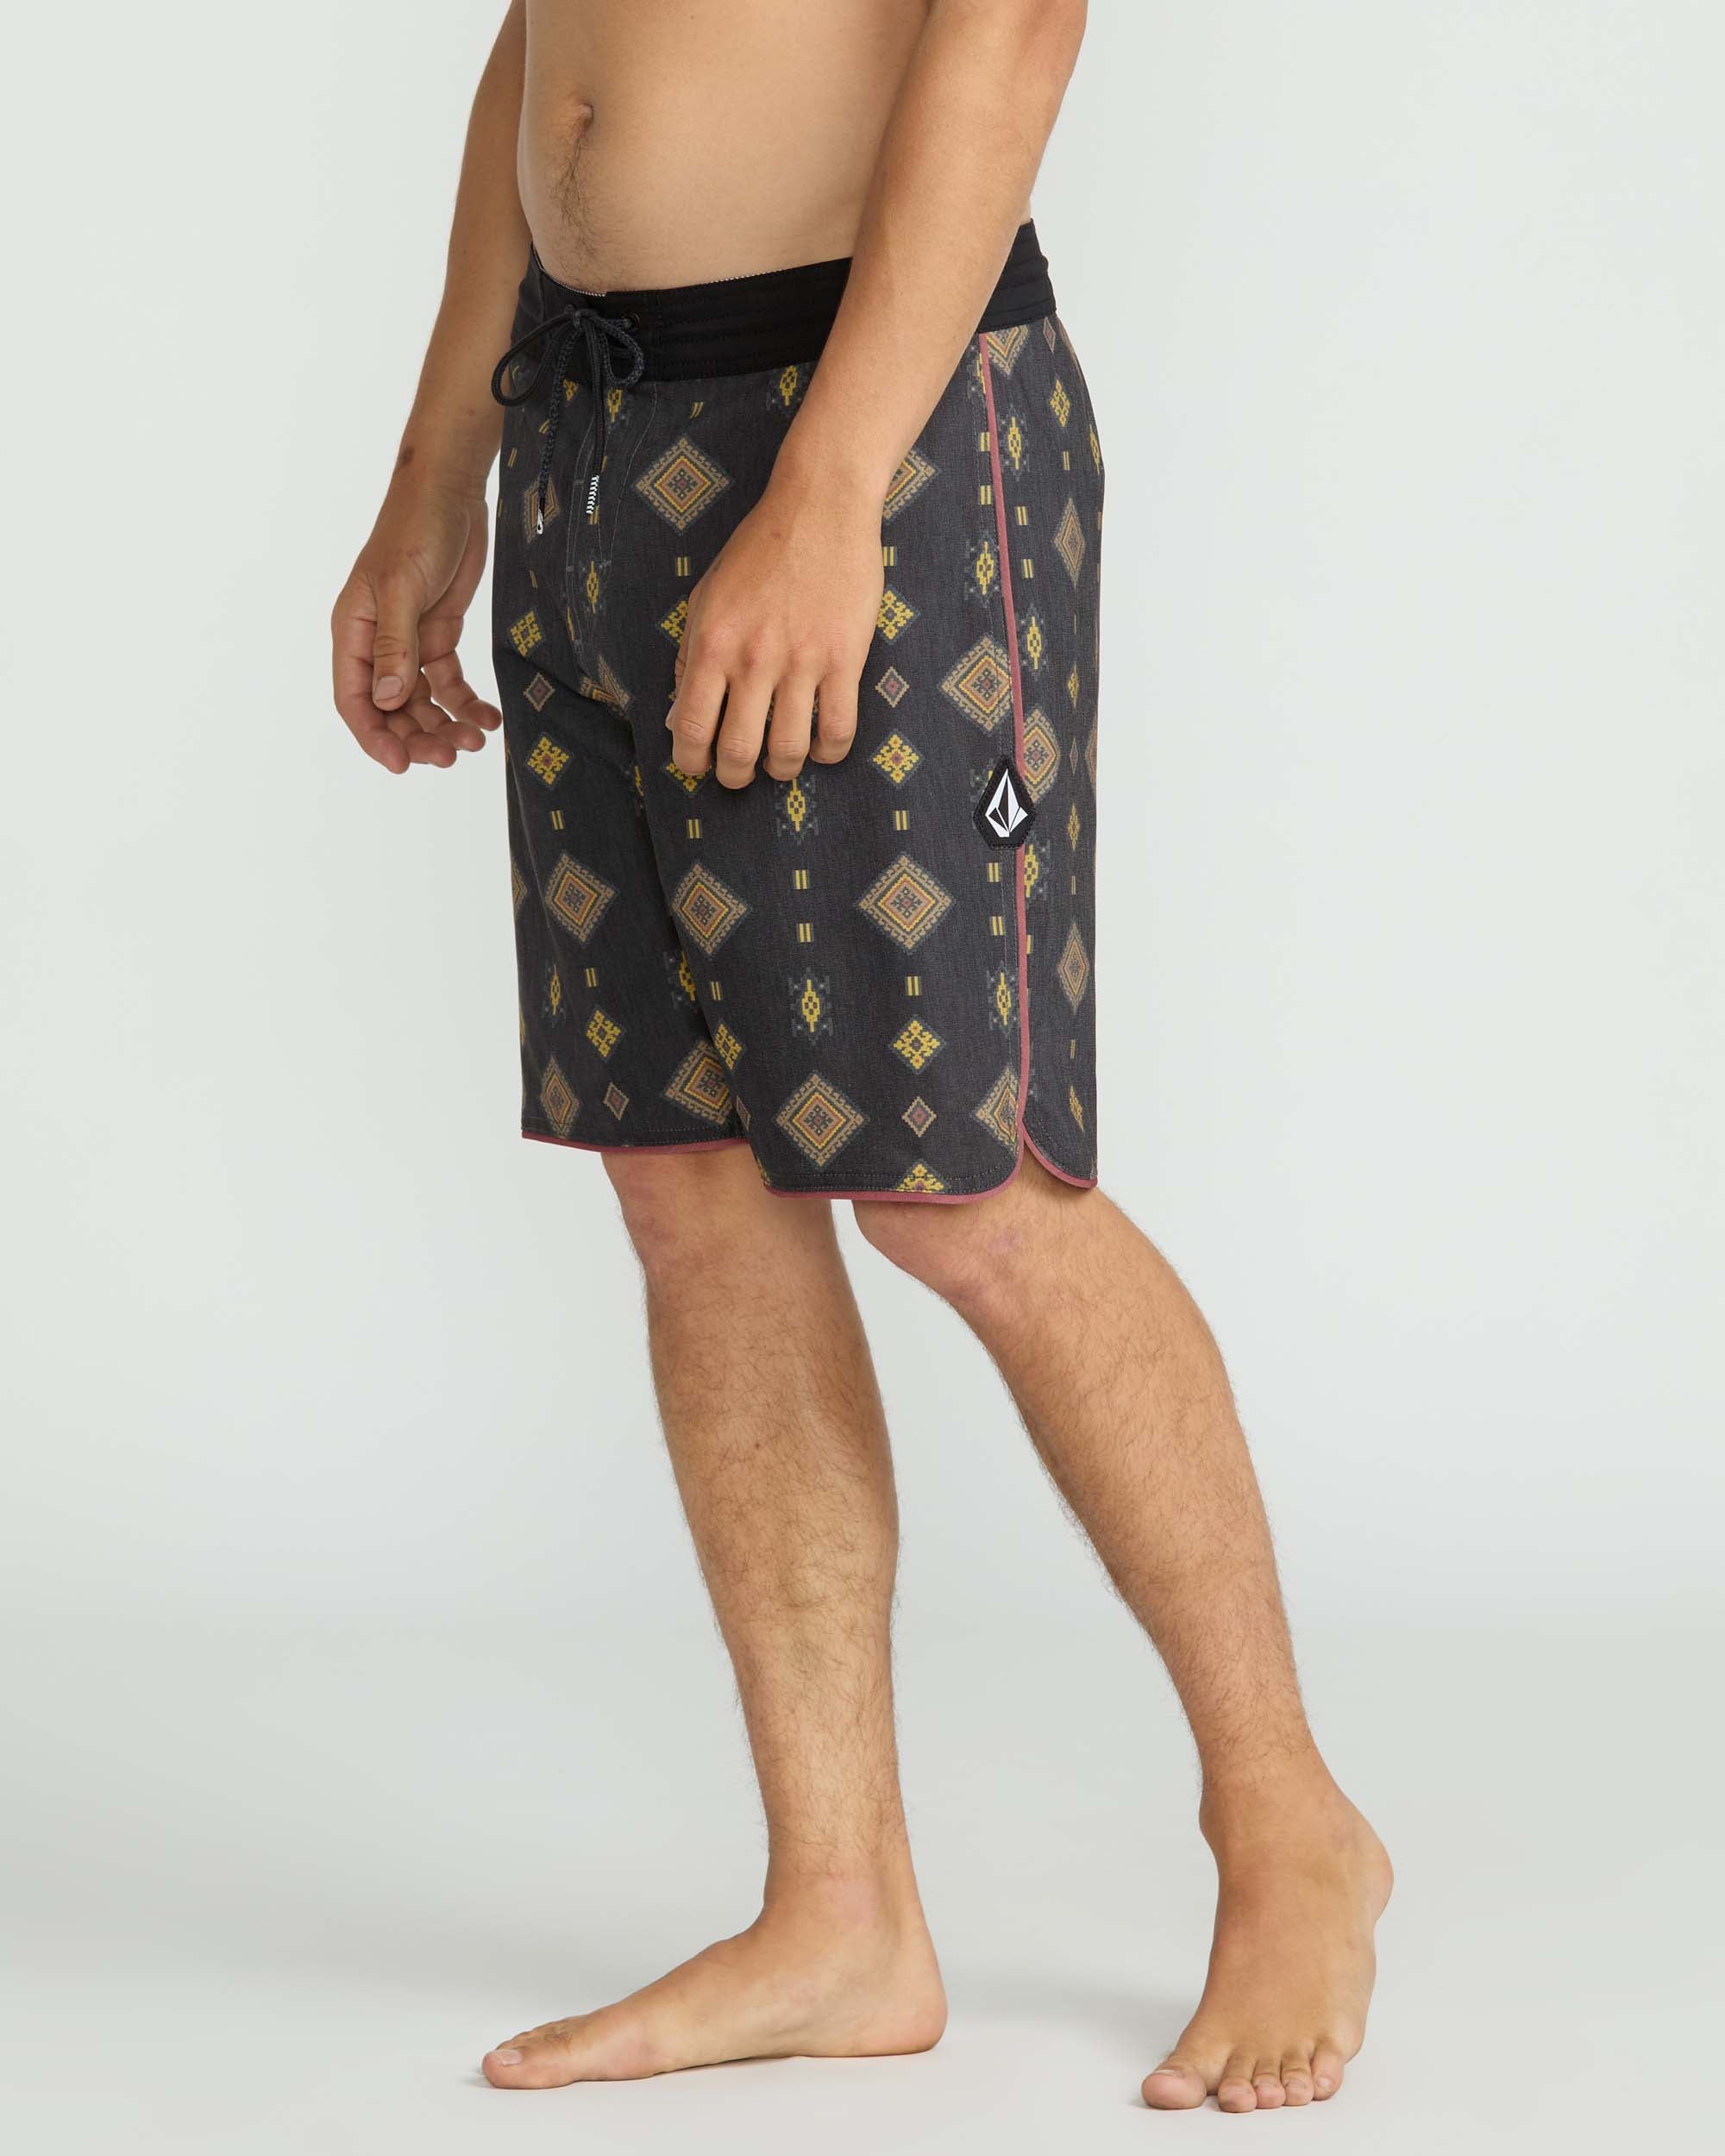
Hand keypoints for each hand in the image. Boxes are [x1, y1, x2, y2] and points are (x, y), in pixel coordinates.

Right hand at [331, 480, 501, 773]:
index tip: (403, 764)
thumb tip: (387, 699)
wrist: (450, 492)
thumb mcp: (403, 587)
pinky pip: (449, 682)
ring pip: (422, 701)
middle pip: (391, 709)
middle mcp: (376, 643)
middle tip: (452, 756)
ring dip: (446, 725)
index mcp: (352, 632)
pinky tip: (488, 719)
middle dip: (418, 736)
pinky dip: (467, 703)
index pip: (354, 699)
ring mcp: (409, 642)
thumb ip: (394, 645)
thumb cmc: (416, 529)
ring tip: (476, 741)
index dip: (375, 736)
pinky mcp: (439, 635)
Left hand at [667, 472, 883, 786]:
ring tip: (780, 762)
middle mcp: (753, 659)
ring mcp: (802, 661)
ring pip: (789, 751)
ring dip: (782, 769)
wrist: (820, 507)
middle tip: (739, 774)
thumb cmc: (758, 550)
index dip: (692, 762)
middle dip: (735, 776)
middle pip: (739, 751)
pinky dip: (828, 753)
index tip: (699, 766)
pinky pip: (838, 730)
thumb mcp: (706, 597)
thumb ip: (689, 656)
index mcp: (712, 643)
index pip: (691, 729)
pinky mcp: (845, 660)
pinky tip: (821, 747)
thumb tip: (678, 715)